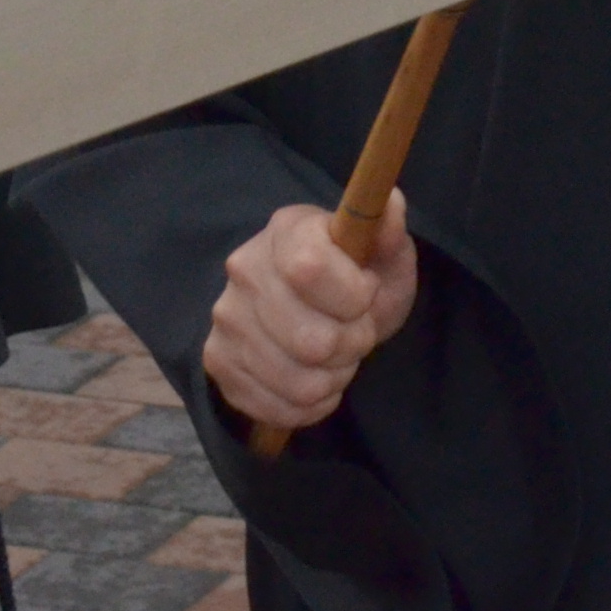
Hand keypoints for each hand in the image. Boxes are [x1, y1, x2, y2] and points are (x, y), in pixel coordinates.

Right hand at [203, 200, 417, 436]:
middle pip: (312, 340)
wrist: (316, 312)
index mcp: (286, 230)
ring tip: (338, 357)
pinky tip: (318, 379)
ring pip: (300, 382)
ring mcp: (226, 320)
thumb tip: (391, 203)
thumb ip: (389, 234)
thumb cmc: (357, 278)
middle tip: (358, 332)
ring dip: (335, 378)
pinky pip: (278, 408)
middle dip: (353, 344)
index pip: (311, 269)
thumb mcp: (385, 254)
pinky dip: (311, 404)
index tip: (367, 292)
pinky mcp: (219, 363)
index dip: (354, 295)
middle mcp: (244, 270)